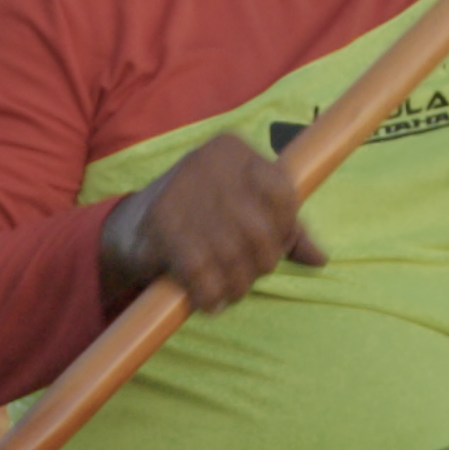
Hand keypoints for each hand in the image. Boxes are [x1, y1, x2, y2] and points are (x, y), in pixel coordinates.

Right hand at [98, 132, 325, 313]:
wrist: (128, 228)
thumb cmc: (198, 217)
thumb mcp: (241, 208)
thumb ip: (283, 226)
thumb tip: (320, 257)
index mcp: (232, 150)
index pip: (283, 192)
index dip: (285, 229)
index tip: (272, 248)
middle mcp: (208, 162)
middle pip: (260, 228)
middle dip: (260, 263)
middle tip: (246, 276)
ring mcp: (182, 191)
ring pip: (233, 253)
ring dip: (236, 285)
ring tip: (229, 292)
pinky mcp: (162, 224)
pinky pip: (202, 271)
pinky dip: (210, 294)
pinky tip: (208, 300)